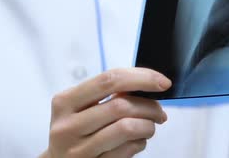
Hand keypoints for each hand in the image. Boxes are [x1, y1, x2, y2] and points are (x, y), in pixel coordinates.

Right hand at [40, 68, 171, 157]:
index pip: (108, 80)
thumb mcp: (82, 108)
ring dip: (148, 126)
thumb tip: (149, 84)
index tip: (163, 82)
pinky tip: (137, 141)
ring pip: (127, 128)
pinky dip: (140, 143)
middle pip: (121, 106)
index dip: (142, 78)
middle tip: (159, 112)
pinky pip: (127, 150)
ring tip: (150, 126)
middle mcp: (67, 127)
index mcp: (65, 102)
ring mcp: (78, 151)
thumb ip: (108, 94)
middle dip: (150, 107)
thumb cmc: (78, 130)